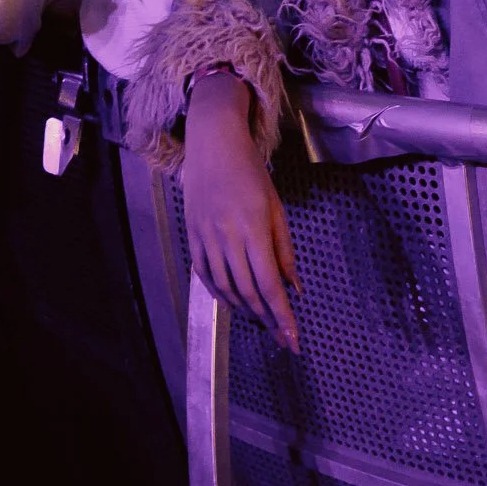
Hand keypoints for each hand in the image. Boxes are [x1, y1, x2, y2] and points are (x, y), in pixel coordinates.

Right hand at [182, 78, 300, 350]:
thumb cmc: (251, 172)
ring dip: (246, 310)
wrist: (212, 145)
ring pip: (226, 288)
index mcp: (254, 228)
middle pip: (249, 292)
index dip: (282, 316)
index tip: (293, 340)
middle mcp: (227, 238)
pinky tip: (235, 304)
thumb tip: (293, 288)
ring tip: (264, 323)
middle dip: (268, 320)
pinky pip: (206, 276)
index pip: (271, 284)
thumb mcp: (276, 207)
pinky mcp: (192, 238)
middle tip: (283, 340)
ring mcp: (206, 239)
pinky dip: (221, 294)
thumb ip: (284, 250)